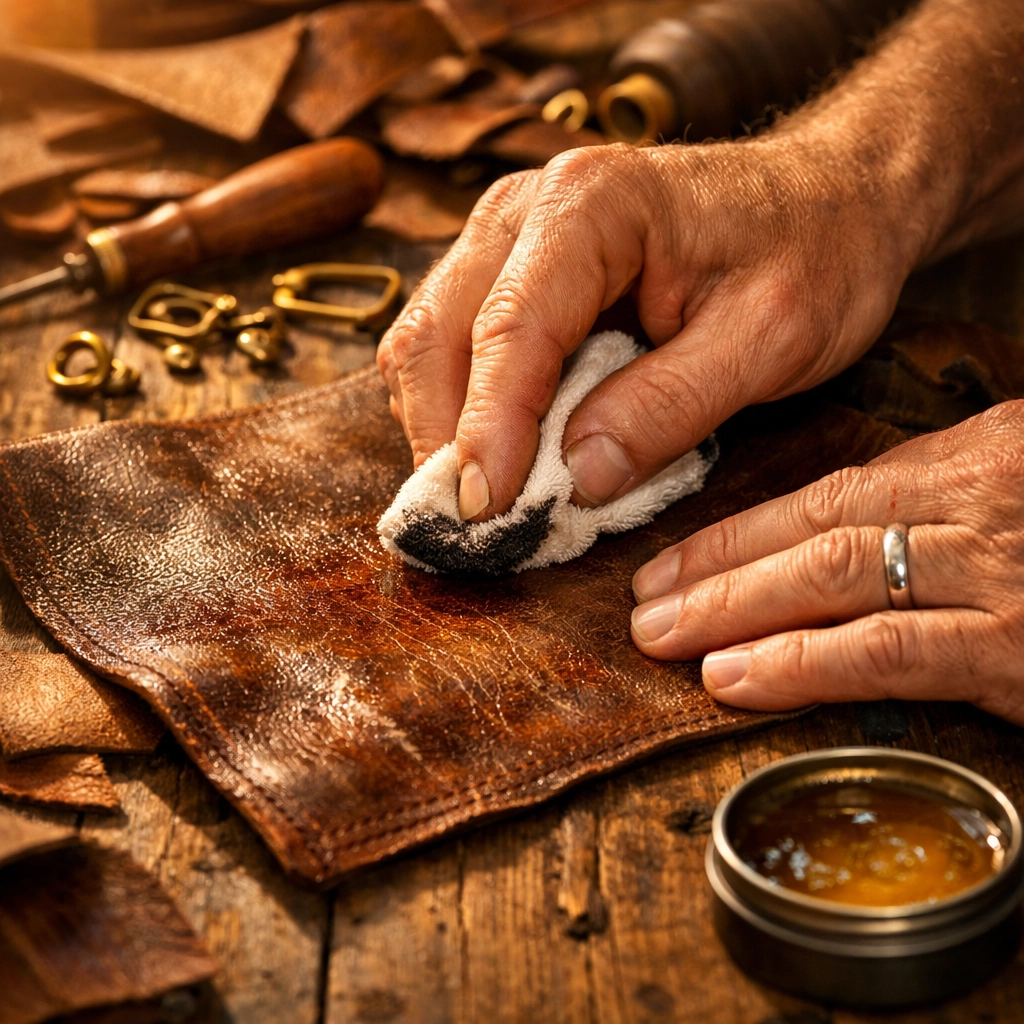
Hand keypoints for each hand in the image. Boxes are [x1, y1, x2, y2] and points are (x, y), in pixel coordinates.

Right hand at [377, 139, 913, 520]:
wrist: (825, 200)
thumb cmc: (813, 255)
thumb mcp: (770, 339)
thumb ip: (670, 406)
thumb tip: (578, 477)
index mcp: (593, 205)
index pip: (513, 327)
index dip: (488, 429)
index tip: (486, 515)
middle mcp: (526, 209)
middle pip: (437, 333)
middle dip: (444, 439)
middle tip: (476, 528)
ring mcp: (508, 238)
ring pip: (428, 344)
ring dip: (444, 430)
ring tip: (490, 502)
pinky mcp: (509, 272)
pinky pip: (453, 349)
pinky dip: (463, 413)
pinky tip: (502, 458)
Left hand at [630, 402, 1023, 724]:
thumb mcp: (1019, 486)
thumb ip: (940, 502)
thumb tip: (847, 528)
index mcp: (970, 460)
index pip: (827, 494)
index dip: (738, 534)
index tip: (670, 566)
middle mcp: (971, 503)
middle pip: (814, 531)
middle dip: (717, 572)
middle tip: (644, 607)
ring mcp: (989, 572)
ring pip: (832, 579)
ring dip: (734, 611)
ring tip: (666, 639)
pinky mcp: (1011, 646)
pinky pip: (889, 652)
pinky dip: (803, 665)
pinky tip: (738, 679)